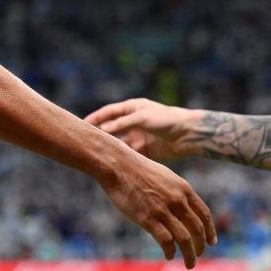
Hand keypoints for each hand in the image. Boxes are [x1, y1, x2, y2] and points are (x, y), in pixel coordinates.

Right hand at [85, 97, 201, 162]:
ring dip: (110, 147)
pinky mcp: (145, 149)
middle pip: (111, 128)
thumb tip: (102, 131)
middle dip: (99, 134)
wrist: (189, 134)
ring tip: (96, 154)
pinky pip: (129, 153)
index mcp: (133, 108)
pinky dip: (121, 156)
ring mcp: (138, 135)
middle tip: (85, 141)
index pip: (108, 112)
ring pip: (119, 142)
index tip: (82, 125)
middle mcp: (133, 121)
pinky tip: (112, 162)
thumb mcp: (141, 119)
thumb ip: (121, 124)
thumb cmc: (166, 120)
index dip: (95, 118)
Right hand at [98, 151, 216, 268]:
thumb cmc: (138, 170)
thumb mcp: (165, 177)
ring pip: (185, 239)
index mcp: (184, 189)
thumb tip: (181, 205)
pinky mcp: (148, 219)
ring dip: (189, 255)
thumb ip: (176, 192)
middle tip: (198, 255)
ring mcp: (163, 210)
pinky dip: (170, 251)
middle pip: (197, 229)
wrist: (118, 165)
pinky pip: (166, 241)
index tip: (211, 242)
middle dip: (200, 246)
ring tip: (189, 264)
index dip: (210, 230)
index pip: (204, 214)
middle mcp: (178, 200)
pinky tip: (168, 255)